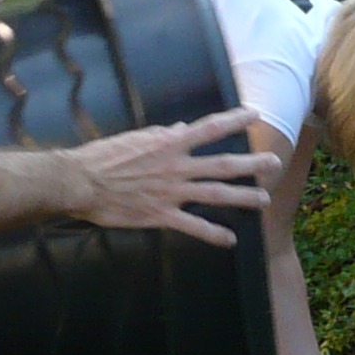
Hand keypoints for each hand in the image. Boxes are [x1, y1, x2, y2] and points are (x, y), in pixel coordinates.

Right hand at [68, 107, 278, 243]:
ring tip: (264, 200)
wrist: (79, 182)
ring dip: (242, 197)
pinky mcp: (161, 215)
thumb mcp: (134, 138)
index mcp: (169, 143)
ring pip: (215, 194)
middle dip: (251, 164)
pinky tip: (231, 240)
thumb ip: (161, 135)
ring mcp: (171, 192)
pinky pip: (193, 226)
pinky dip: (213, 234)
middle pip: (222, 164)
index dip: (234, 120)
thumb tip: (181, 129)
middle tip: (275, 163)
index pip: (209, 128)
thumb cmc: (103, 157)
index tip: (254, 114)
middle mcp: (176, 166)